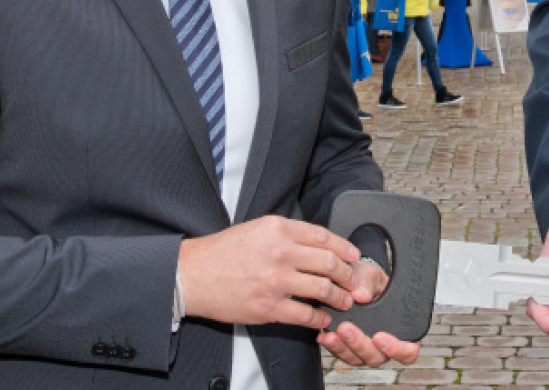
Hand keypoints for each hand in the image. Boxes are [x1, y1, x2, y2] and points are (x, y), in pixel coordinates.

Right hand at [178, 216, 367, 330]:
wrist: (193, 274)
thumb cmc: (222, 252)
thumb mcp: (255, 228)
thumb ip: (286, 233)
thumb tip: (316, 244)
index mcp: (277, 229)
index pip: (323, 236)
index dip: (344, 248)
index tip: (354, 256)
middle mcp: (280, 252)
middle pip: (329, 263)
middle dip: (349, 275)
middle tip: (355, 282)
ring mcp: (275, 281)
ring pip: (322, 289)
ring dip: (340, 297)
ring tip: (345, 301)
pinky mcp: (268, 307)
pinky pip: (305, 315)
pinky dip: (320, 318)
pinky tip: (323, 318)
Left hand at [317, 262, 421, 367]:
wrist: (351, 280)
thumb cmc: (368, 280)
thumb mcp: (370, 275)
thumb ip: (367, 284)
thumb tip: (360, 296)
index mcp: (402, 330)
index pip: (408, 351)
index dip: (397, 350)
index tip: (380, 337)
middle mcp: (385, 345)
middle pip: (377, 357)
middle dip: (360, 344)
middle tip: (346, 328)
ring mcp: (366, 349)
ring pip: (357, 358)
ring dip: (343, 347)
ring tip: (332, 333)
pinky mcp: (348, 349)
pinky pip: (341, 353)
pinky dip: (332, 345)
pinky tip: (324, 335)